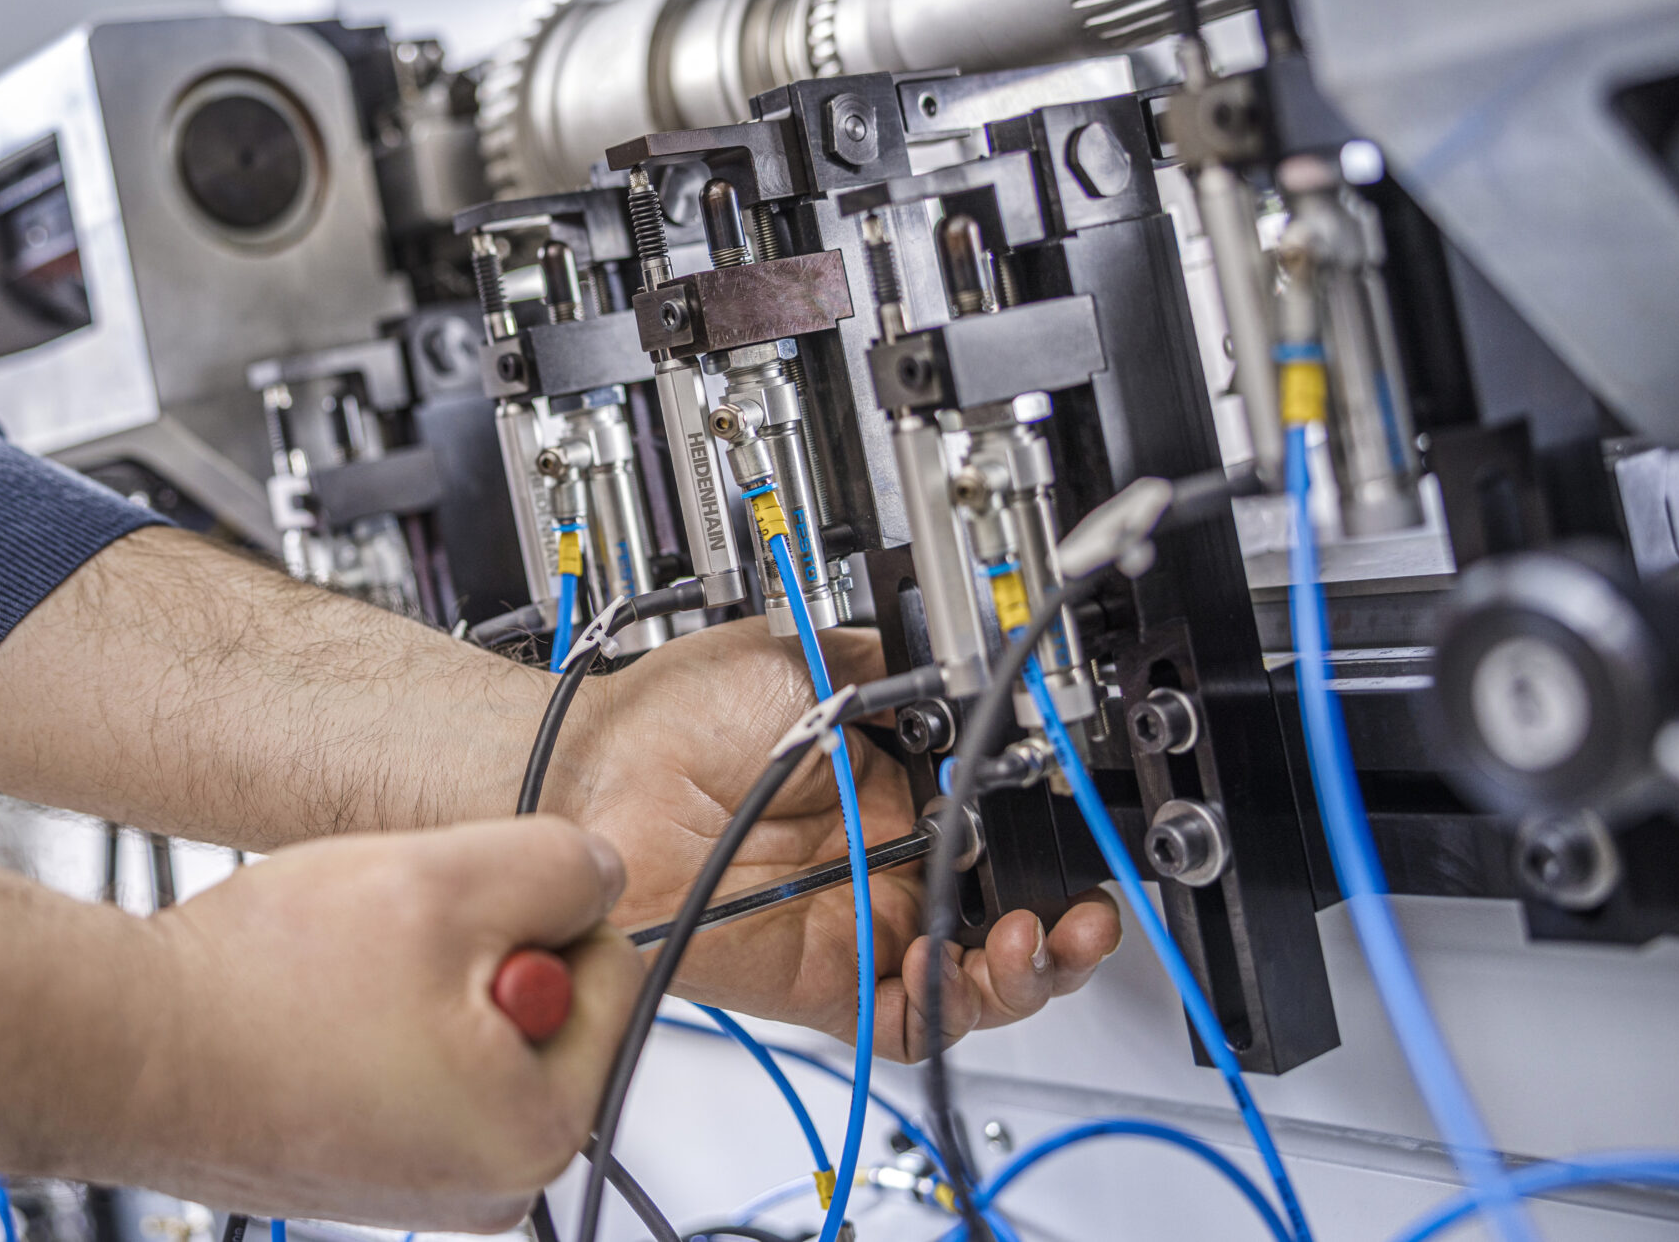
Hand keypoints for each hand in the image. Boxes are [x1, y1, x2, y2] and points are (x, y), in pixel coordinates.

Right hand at [131, 816, 641, 1230]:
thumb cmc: (263, 993)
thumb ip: (565, 865)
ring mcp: (426, 1185)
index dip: (537, 909)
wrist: (121, 1049)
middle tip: (392, 943)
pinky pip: (413, 1065)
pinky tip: (315, 1011)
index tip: (456, 910)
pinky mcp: (368, 1169)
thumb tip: (601, 876)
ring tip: (342, 979)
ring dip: (423, 981)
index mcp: (542, 1131)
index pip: (613, 971)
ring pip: (473, 1029)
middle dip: (478, 951)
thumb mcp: (450, 879)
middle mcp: (495, 1184)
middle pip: (544, 1006)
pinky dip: (374, 1022)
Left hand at [547, 620, 1120, 1053]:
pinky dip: (952, 1004)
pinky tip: (957, 962)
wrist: (598, 767)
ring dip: (1026, 972)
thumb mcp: (809, 661)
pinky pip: (907, 1018)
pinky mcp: (821, 981)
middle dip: (1061, 923)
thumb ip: (891, 671)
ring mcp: (852, 926)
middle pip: (998, 919)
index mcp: (887, 791)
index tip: (1072, 831)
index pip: (994, 836)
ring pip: (970, 981)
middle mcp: (878, 865)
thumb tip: (955, 662)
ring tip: (1038, 940)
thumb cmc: (672, 712)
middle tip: (1080, 909)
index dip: (1044, 845)